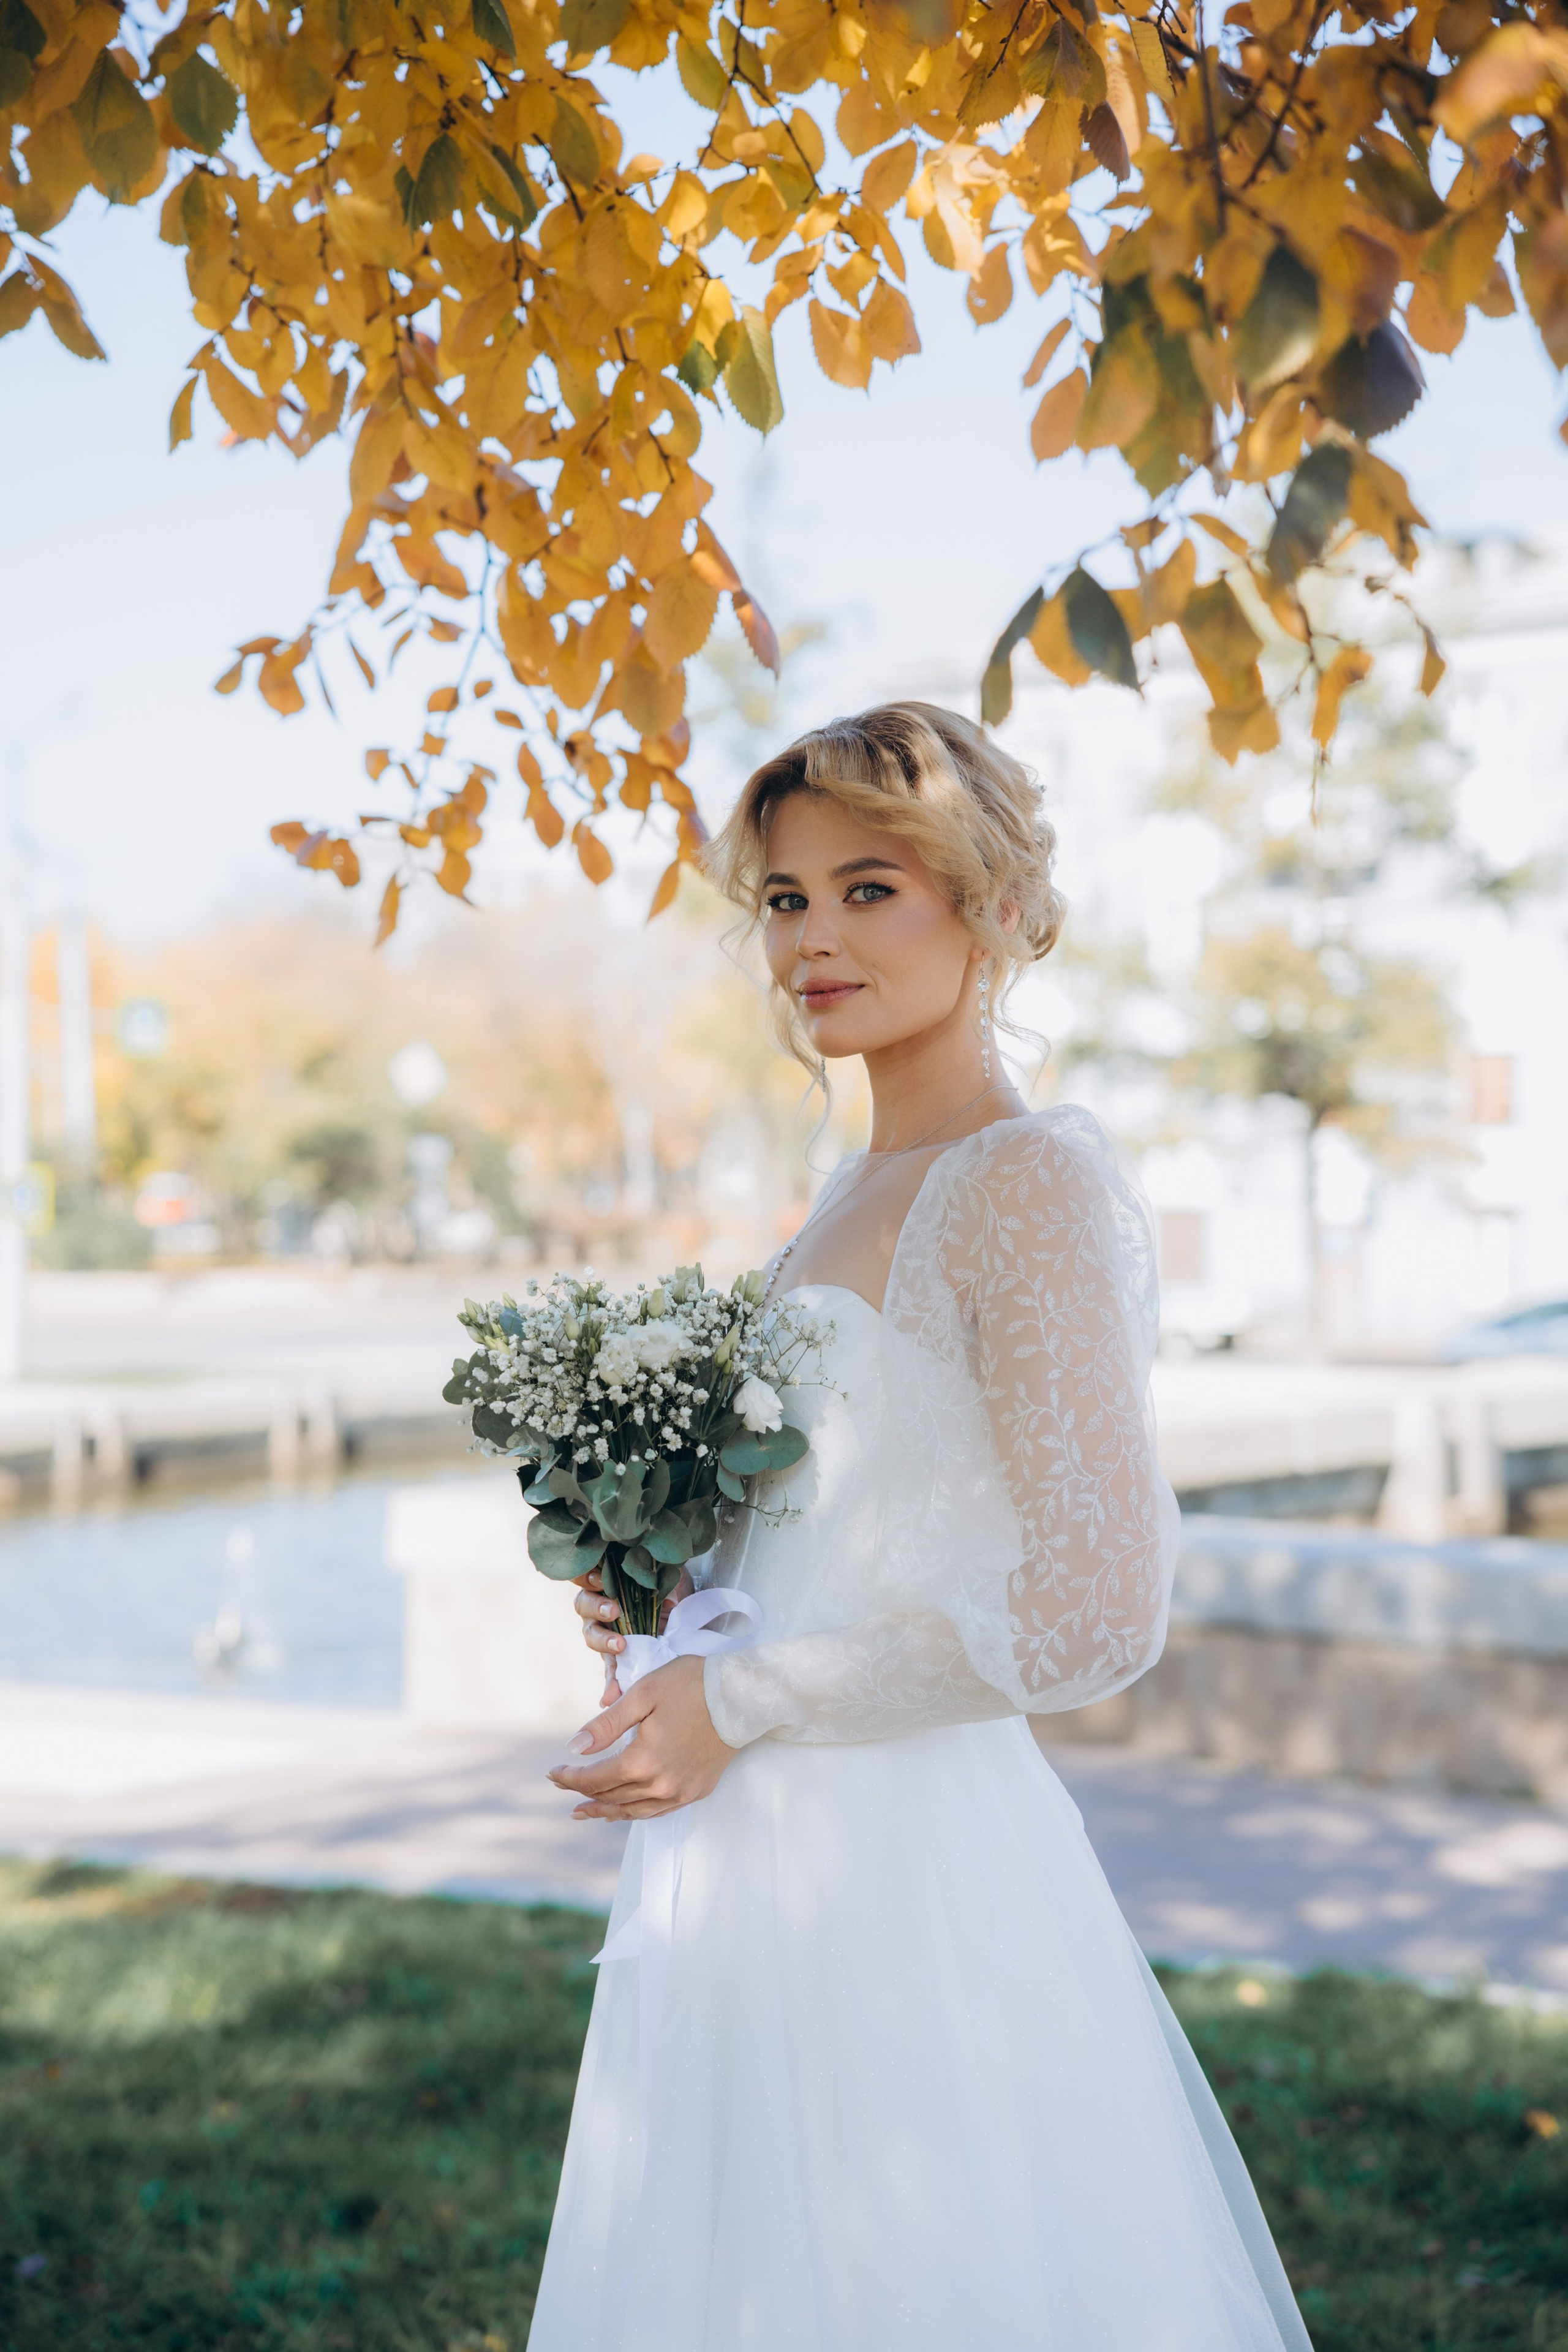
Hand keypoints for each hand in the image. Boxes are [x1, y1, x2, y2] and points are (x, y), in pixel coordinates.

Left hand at [548, 1655, 732, 1820]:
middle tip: (562, 1787)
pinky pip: (658, 1811)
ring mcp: (681, 1792)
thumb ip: (607, 1725)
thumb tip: (574, 1748)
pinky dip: (635, 1812)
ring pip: (633, 1810)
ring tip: (584, 1811)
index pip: (595, 1779)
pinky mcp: (696, 1791)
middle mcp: (660, 1785)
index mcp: (642, 1761)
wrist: (742, 1695)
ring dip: (605, 1811)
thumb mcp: (643, 1695)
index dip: (569, 1778)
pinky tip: (626, 1810)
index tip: (552, 1773)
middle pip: (611, 1796)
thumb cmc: (691, 1686)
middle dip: (582, 1792)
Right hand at [572, 1567, 694, 1705]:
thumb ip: (667, 1583)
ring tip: (620, 1646)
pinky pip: (610, 1671)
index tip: (600, 1579)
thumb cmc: (670, 1588)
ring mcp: (605, 1632)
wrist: (685, 1614)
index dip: (586, 1577)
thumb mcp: (671, 1579)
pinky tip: (609, 1697)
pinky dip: (610, 1684)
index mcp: (607, 1582)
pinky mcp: (616, 1658)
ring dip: (604, 1640)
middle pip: (584, 1605)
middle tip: (613, 1612)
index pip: (585, 1576)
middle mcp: (600, 1607)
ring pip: (592, 1635)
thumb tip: (670, 1601)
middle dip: (596, 1608)